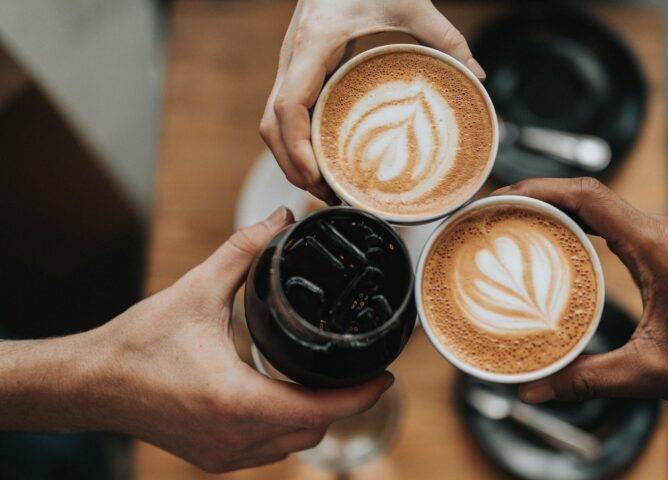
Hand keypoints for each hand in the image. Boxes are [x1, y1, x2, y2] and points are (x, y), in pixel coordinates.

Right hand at [79, 207, 392, 471]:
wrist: (90, 385)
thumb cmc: (138, 343)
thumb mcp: (196, 290)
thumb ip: (243, 251)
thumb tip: (278, 219)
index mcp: (237, 400)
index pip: (321, 409)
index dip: (361, 394)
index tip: (385, 374)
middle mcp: (235, 437)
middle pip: (314, 430)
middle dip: (343, 403)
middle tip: (359, 369)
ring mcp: (224, 454)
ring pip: (293, 444)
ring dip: (315, 416)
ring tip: (328, 379)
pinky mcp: (213, 457)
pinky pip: (268, 449)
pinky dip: (286, 426)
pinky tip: (285, 396)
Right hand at [260, 0, 484, 202]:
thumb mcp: (409, 2)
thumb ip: (444, 36)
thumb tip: (477, 74)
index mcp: (313, 44)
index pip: (287, 107)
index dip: (295, 148)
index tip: (317, 175)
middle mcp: (292, 57)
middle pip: (271, 127)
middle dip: (292, 166)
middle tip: (327, 195)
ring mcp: (291, 64)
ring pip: (272, 123)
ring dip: (290, 158)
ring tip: (325, 186)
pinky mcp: (299, 68)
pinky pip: (285, 113)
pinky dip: (296, 141)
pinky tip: (322, 158)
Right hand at [493, 178, 667, 403]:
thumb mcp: (647, 373)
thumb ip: (586, 378)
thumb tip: (533, 389)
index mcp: (654, 247)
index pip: (589, 197)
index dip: (540, 190)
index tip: (501, 198)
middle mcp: (654, 232)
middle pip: (585, 192)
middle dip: (534, 194)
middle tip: (491, 211)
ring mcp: (654, 237)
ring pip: (594, 203)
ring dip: (551, 205)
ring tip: (508, 220)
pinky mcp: (653, 249)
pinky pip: (604, 222)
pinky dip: (571, 222)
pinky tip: (545, 240)